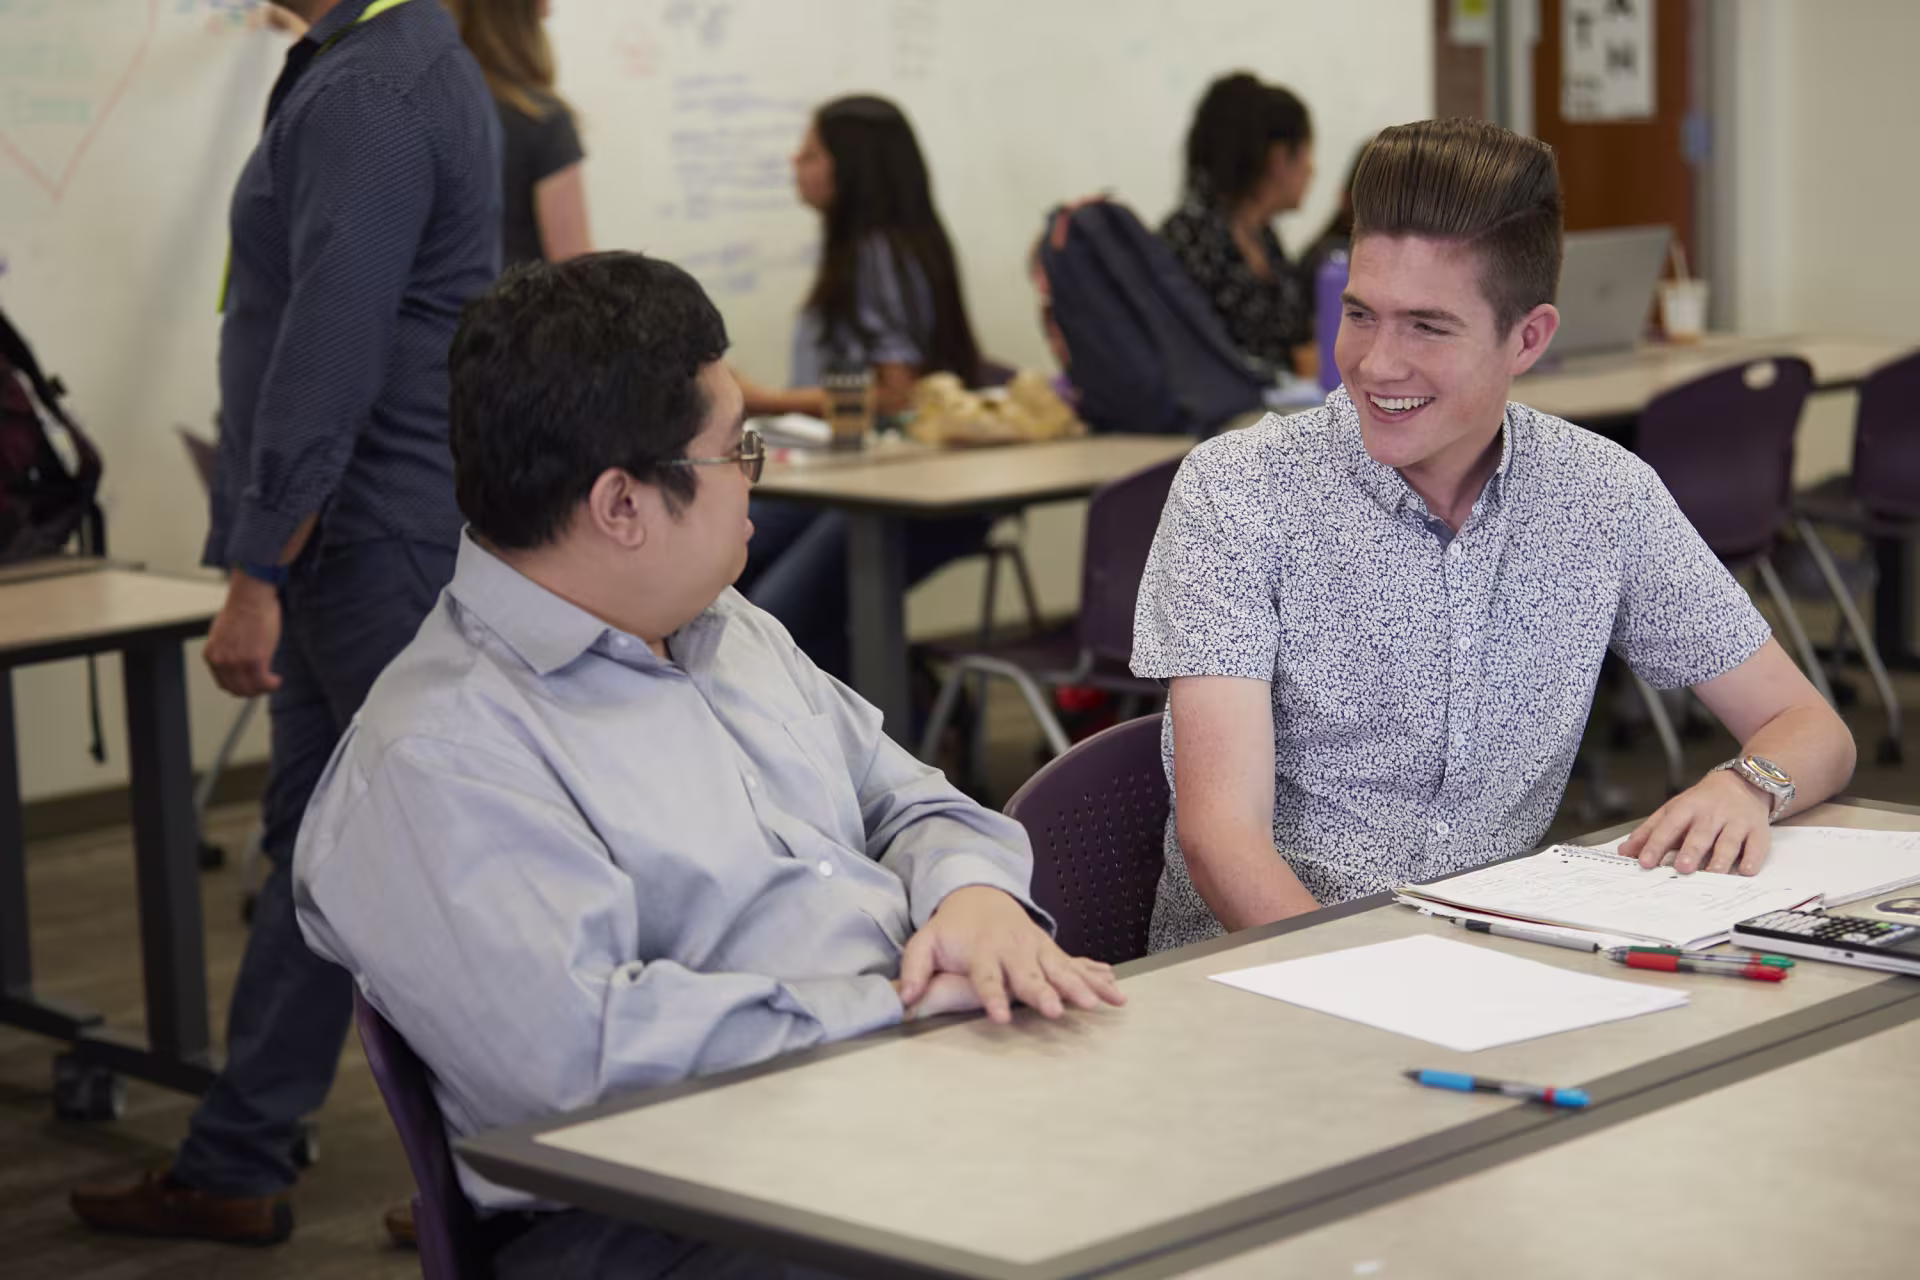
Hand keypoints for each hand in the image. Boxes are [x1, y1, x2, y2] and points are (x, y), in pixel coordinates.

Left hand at [204, 573, 282, 696]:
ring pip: (252, 689)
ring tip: (273, 683)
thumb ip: (226, 650)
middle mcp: (222, 662)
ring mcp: (237, 663)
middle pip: (237, 690)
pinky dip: (272, 684)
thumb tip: (236, 659)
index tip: (251, 685)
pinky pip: (264, 682)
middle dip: (253, 691)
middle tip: (265, 686)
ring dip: (264, 689)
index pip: (224, 684)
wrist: (250, 597)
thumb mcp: (223, 633)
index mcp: (211, 655)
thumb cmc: (241, 608)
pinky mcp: (255, 660)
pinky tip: (277, 680)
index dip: (240, 688)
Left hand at [898, 885, 1126, 1024]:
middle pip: (1029, 975)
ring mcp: (1036, 949)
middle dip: (1043, 993)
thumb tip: (904, 998)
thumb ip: (914, 968)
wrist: (979, 894)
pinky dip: (1099, 980)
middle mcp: (1012, 950)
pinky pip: (1078, 967)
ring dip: (1078, 987)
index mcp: (982, 951)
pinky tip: (1117, 995)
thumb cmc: (950, 927)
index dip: (994, 997)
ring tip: (1097, 1005)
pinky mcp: (1051, 951)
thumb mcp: (925, 940)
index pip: (986, 978)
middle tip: (1057, 1011)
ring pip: (1060, 970)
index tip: (1001, 1017)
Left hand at [1619, 769, 1772, 874]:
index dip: (1656, 844)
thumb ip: (1649, 832)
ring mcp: (1737, 822)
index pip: (1668, 827)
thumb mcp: (1672, 811)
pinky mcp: (1758, 830)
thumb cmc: (1701, 803)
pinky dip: (1753, 858)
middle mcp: (1712, 814)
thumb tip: (1624, 852)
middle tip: (1682, 868)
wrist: (1742, 783)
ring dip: (1721, 859)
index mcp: (1687, 808)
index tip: (1645, 862)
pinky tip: (1746, 871)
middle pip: (1700, 834)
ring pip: (1729, 842)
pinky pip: (1757, 845)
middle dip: (1691, 851)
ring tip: (1712, 874)